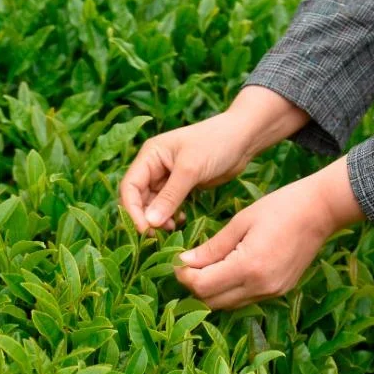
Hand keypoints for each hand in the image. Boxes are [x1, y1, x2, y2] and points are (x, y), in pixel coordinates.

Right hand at [119, 87, 310, 233]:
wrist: (243, 138)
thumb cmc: (216, 144)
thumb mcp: (190, 169)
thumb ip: (170, 196)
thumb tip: (149, 222)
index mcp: (150, 154)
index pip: (130, 186)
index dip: (132, 210)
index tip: (145, 229)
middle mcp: (155, 165)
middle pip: (138, 197)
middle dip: (145, 216)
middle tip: (158, 235)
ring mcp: (168, 175)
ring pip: (153, 203)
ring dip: (158, 218)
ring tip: (172, 228)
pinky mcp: (182, 185)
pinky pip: (168, 205)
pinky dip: (170, 215)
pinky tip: (180, 221)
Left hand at [174, 158, 362, 309]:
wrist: (321, 210)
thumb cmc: (280, 207)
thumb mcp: (241, 221)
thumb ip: (213, 247)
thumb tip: (185, 263)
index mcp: (249, 266)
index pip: (203, 286)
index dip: (184, 276)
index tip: (177, 261)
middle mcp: (261, 286)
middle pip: (213, 302)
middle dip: (194, 286)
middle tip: (187, 265)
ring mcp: (272, 292)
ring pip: (229, 304)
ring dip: (212, 290)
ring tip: (205, 266)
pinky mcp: (280, 291)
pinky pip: (246, 298)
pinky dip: (231, 289)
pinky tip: (227, 268)